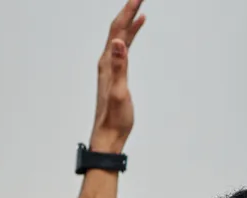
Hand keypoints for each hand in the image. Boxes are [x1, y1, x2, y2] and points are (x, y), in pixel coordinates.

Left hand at [90, 0, 146, 153]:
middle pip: (117, 29)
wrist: (107, 135)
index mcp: (107, 62)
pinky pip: (123, 48)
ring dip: (130, 21)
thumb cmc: (114, 118)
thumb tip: (117, 42)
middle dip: (128, 11)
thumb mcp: (119, 91)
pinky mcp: (115, 74)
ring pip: (120, 37)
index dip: (128, 12)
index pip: (117, 30)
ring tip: (140, 8)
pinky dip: (130, 37)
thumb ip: (119, 66)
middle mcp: (106, 61)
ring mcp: (110, 67)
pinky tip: (134, 34)